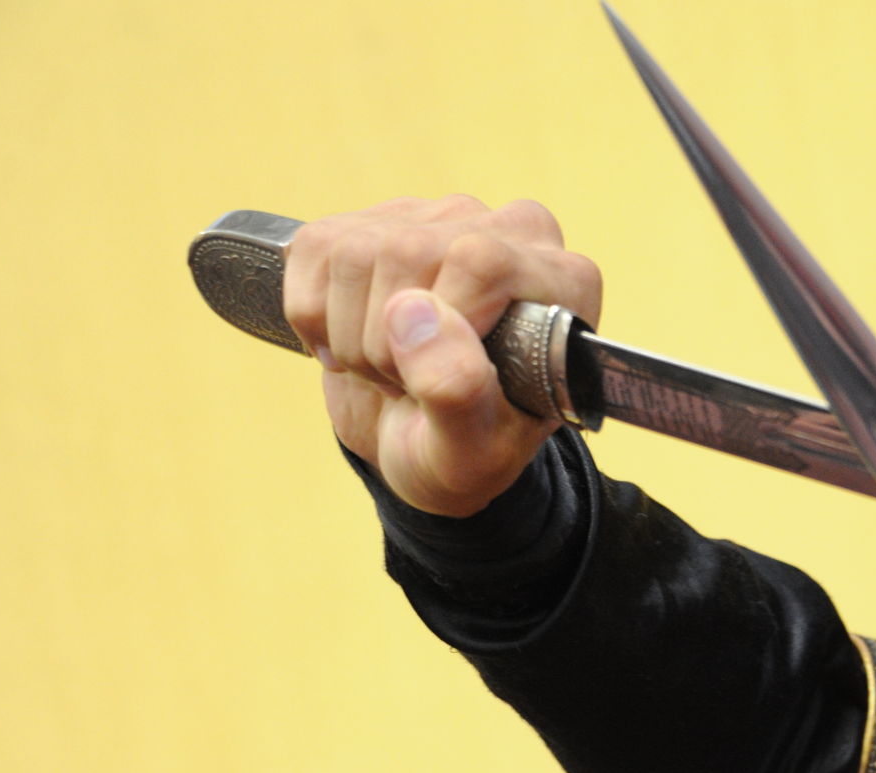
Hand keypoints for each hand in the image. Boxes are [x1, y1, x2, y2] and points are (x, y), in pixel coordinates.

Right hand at [283, 195, 602, 516]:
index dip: (440, 325)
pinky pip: (316, 248)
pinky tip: (351, 341)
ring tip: (388, 368)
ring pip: (355, 250)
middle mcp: (510, 232)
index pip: (481, 262)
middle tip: (407, 385)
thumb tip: (411, 312)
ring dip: (348, 333)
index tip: (438, 381)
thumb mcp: (473, 451)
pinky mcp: (377, 220)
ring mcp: (441, 217)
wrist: (424, 444)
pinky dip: (313, 314)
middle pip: (408, 251)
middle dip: (384, 342)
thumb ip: (457, 391)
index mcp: (563, 280)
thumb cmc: (467, 450)